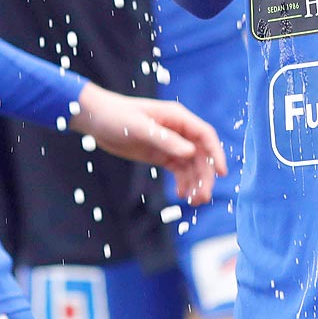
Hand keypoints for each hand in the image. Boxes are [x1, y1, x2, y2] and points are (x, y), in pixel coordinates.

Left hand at [73, 83, 225, 205]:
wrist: (96, 119)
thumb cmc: (116, 116)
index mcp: (177, 118)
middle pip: (201, 154)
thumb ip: (165, 140)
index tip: (222, 173)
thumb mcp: (139, 128)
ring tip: (194, 202)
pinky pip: (178, 169)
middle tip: (202, 198)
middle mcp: (178, 130)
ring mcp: (170, 143)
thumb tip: (190, 152)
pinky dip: (183, 182)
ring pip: (191, 165)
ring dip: (195, 182)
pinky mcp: (161, 154)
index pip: (205, 135)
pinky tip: (181, 195)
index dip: (216, 153)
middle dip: (204, 176)